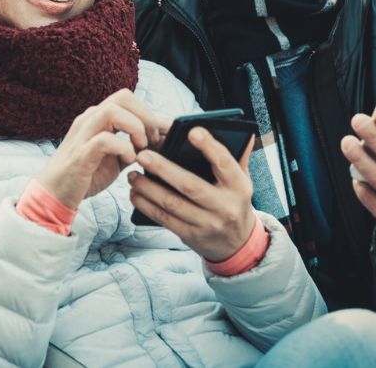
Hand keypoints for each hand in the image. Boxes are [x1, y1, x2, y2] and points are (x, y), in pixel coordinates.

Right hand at [35, 89, 168, 209]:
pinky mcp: (80, 153)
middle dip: (145, 116)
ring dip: (135, 127)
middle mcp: (90, 119)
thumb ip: (135, 145)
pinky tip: (128, 161)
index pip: (129, 99)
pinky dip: (123, 148)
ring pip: (112, 111)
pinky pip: (105, 139)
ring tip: (141, 147)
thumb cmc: (87, 174)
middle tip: (152, 140)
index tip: (161, 135)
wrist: (55, 195)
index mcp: (99, 116)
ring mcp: (83, 134)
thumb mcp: (117, 156)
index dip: (150, 113)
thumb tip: (162, 138)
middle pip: (123, 96)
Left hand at [128, 126, 255, 261]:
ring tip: (132, 174)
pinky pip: (164, 219)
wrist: (237, 243)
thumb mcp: (243, 180)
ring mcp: (206, 223)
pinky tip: (135, 193)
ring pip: (172, 204)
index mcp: (239, 187)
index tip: (192, 131)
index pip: (225, 163)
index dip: (209, 147)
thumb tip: (243, 131)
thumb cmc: (234, 201)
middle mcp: (224, 206)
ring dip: (148, 189)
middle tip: (143, 155)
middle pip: (190, 186)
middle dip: (164, 169)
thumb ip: (239, 156)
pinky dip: (146, 205)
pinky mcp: (190, 235)